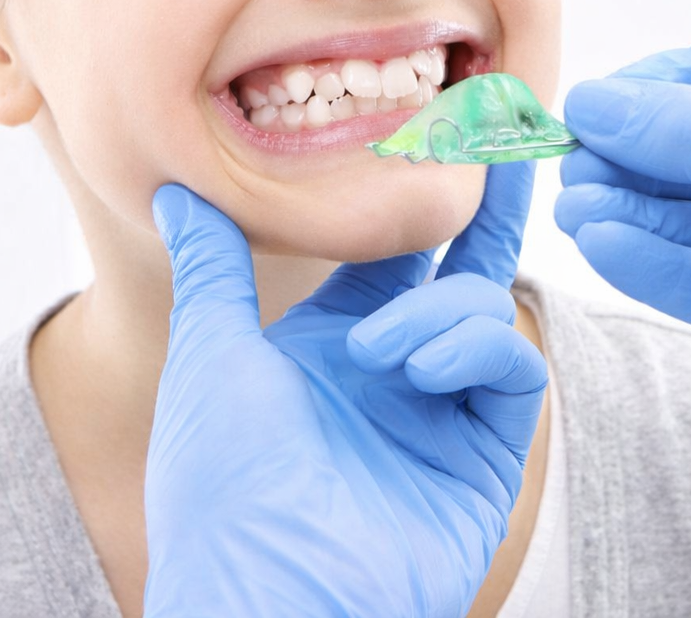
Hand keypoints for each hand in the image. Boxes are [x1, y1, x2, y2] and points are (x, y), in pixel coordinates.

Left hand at [144, 162, 544, 617]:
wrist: (267, 593)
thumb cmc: (223, 487)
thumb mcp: (209, 355)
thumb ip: (212, 265)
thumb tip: (178, 190)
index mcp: (334, 348)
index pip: (394, 254)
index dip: (419, 194)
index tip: (447, 121)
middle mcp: (398, 374)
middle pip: (460, 268)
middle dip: (487, 206)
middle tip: (510, 128)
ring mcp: (446, 414)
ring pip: (483, 310)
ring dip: (439, 312)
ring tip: (380, 354)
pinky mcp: (488, 455)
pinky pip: (512, 368)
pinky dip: (474, 350)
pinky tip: (419, 369)